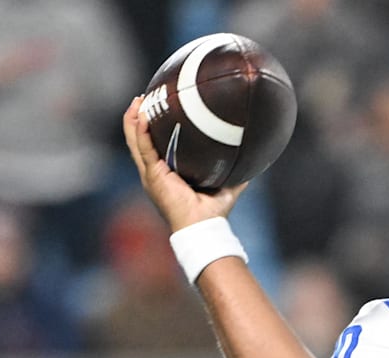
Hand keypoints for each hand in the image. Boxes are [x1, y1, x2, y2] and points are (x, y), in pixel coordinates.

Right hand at [122, 96, 247, 231]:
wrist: (203, 227)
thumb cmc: (213, 212)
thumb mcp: (227, 186)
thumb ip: (237, 171)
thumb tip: (255, 157)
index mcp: (168, 174)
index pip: (155, 146)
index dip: (153, 128)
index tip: (159, 108)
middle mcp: (156, 173)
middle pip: (140, 140)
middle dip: (138, 118)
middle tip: (142, 98)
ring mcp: (152, 174)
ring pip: (135, 141)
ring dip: (134, 120)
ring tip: (137, 101)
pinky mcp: (153, 175)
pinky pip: (144, 148)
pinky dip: (140, 131)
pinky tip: (143, 116)